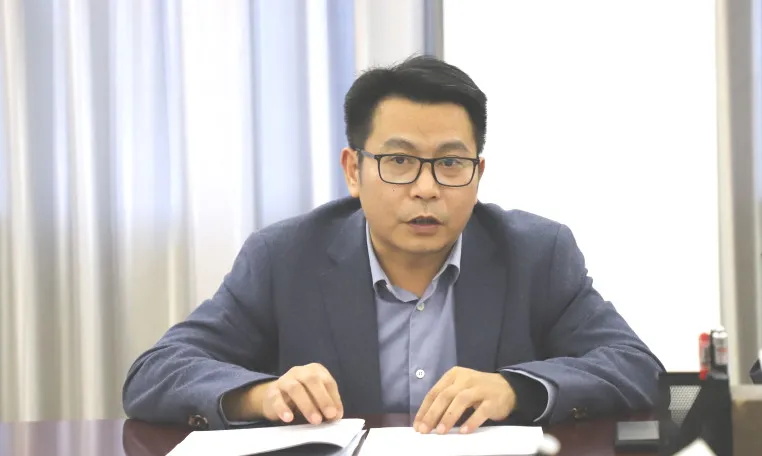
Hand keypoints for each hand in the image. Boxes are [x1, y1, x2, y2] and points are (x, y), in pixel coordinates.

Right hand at [224, 363, 342, 423]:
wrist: (276, 396)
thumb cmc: (303, 396)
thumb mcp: (317, 397)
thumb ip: (328, 403)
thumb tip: (336, 415)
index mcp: (315, 370)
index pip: (327, 382)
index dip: (333, 398)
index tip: (336, 414)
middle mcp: (300, 372)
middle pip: (312, 380)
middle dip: (323, 399)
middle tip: (329, 416)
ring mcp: (284, 380)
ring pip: (295, 389)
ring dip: (307, 405)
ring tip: (315, 420)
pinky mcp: (272, 392)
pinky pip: (277, 399)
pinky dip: (283, 409)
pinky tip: (289, 418)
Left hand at [413, 366, 515, 434]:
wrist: (507, 387)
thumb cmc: (477, 390)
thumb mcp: (459, 388)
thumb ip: (445, 400)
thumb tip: (426, 420)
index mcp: (453, 375)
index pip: (434, 392)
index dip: (424, 409)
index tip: (417, 425)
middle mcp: (465, 378)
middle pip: (445, 395)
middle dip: (433, 414)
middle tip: (425, 430)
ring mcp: (480, 388)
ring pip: (461, 400)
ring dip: (449, 416)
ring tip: (441, 431)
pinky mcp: (493, 400)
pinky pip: (481, 410)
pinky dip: (472, 421)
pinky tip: (464, 431)